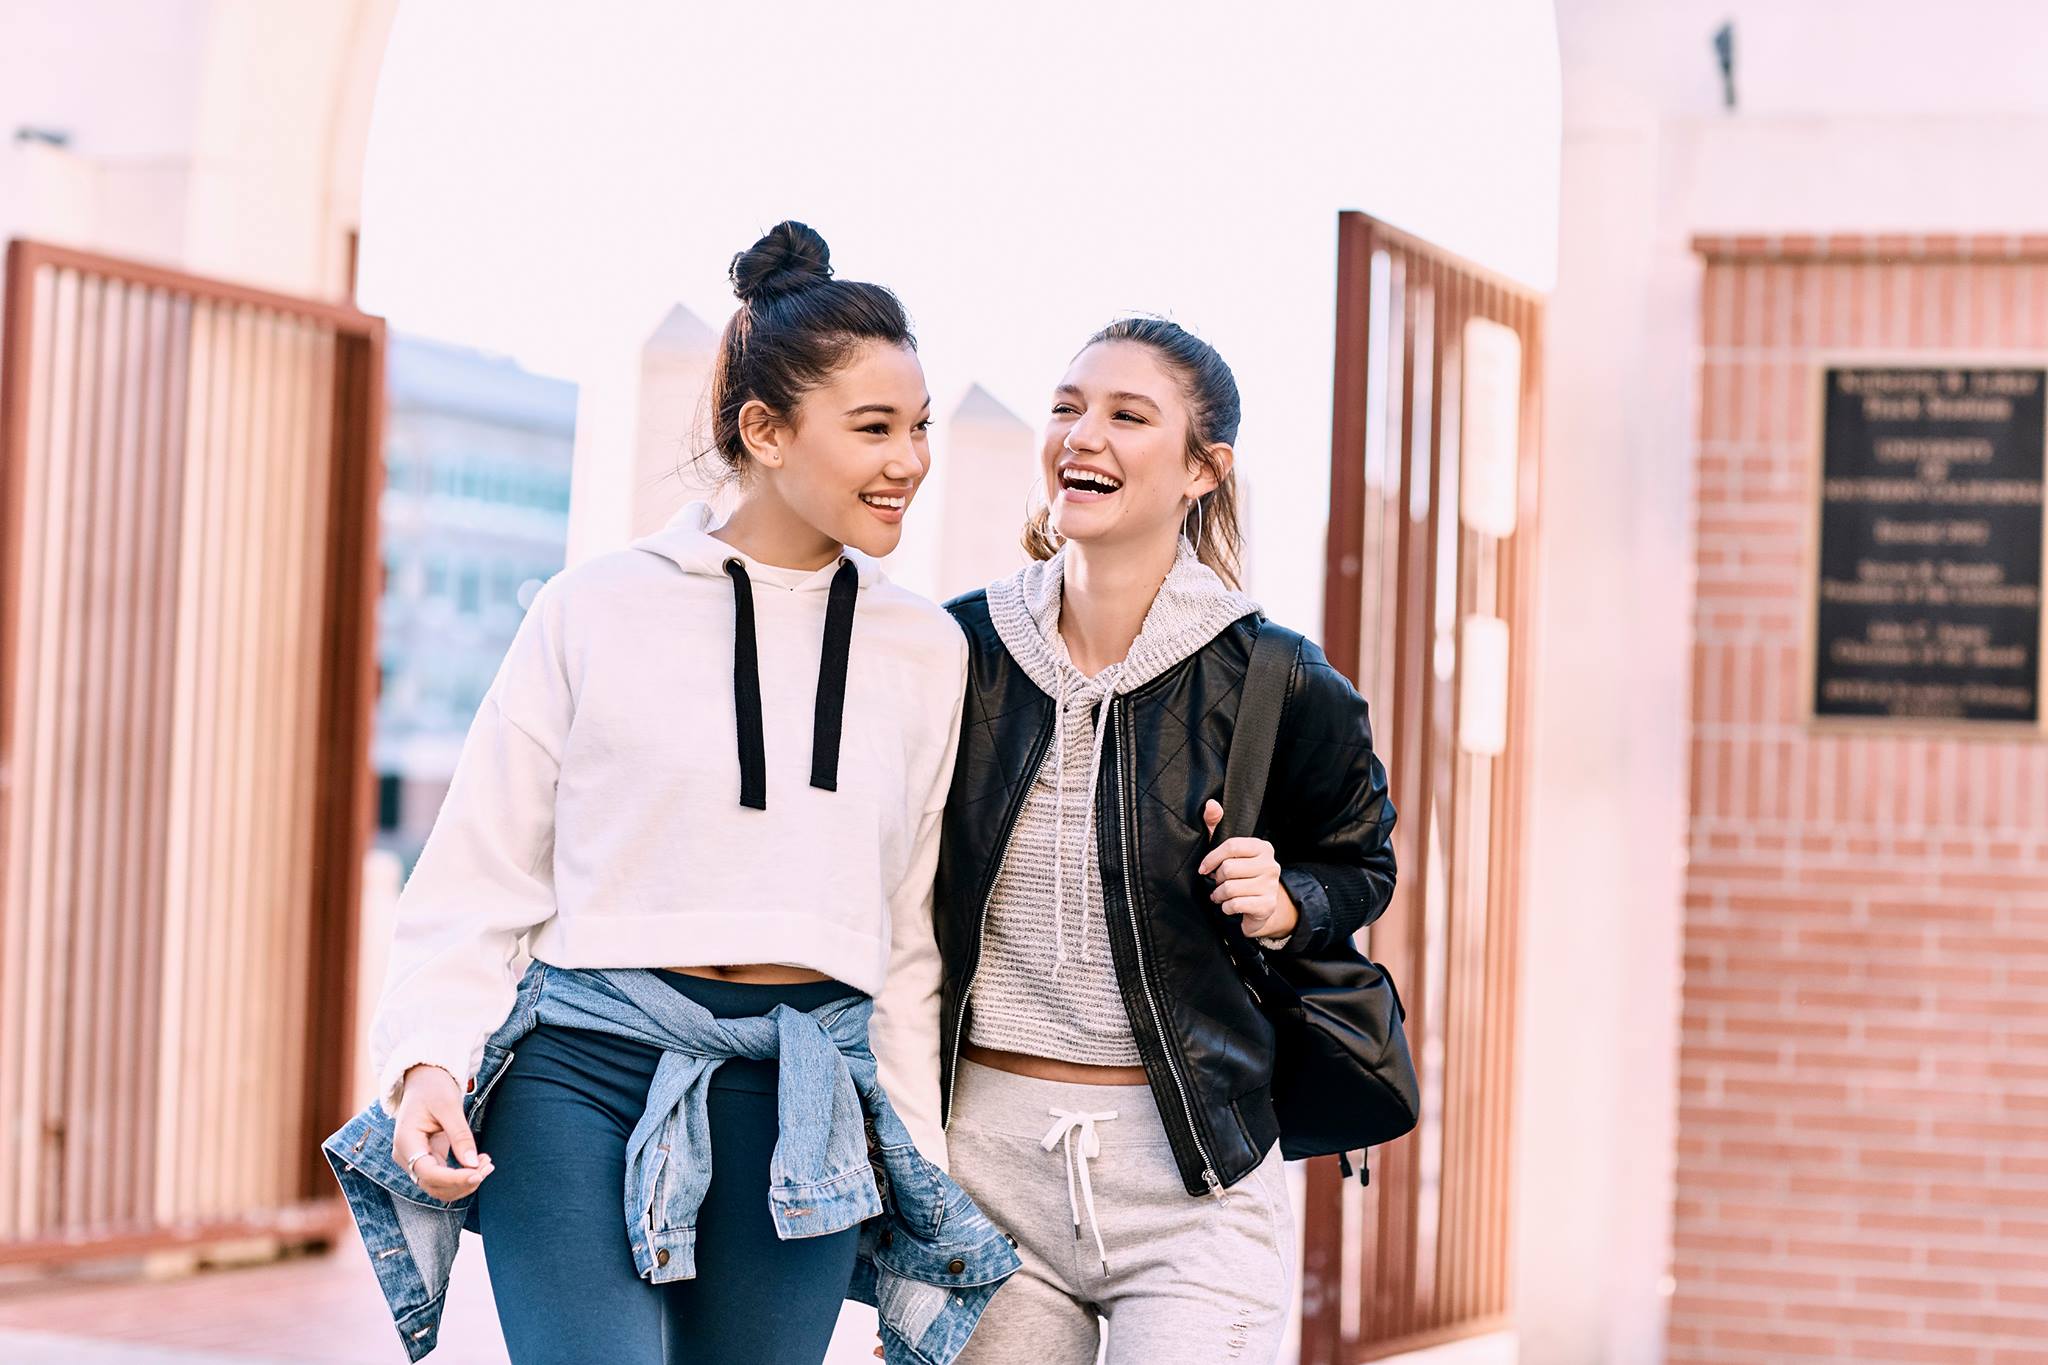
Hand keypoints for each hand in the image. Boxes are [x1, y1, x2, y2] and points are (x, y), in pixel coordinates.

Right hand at [392, 1063, 493, 1200]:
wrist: (424, 1080)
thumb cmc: (433, 1088)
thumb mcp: (448, 1106)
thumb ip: (459, 1135)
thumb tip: (473, 1164)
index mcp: (406, 1141)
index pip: (427, 1172)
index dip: (452, 1179)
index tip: (477, 1174)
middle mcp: (406, 1156)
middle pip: (433, 1185)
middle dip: (462, 1182)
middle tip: (488, 1166)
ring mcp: (415, 1160)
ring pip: (439, 1186)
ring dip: (464, 1182)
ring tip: (487, 1164)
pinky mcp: (428, 1159)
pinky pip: (444, 1177)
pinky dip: (463, 1175)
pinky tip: (480, 1162)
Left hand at [1199, 800, 1297, 940]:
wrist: (1259, 906)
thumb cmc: (1239, 874)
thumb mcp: (1227, 850)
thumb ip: (1215, 825)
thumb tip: (1210, 804)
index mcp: (1262, 847)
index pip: (1232, 846)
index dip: (1212, 858)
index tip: (1204, 868)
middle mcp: (1271, 865)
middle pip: (1229, 869)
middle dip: (1217, 879)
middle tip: (1219, 883)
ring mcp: (1271, 886)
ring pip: (1230, 888)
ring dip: (1219, 895)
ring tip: (1221, 895)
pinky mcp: (1267, 905)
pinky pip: (1236, 904)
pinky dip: (1226, 907)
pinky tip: (1230, 905)